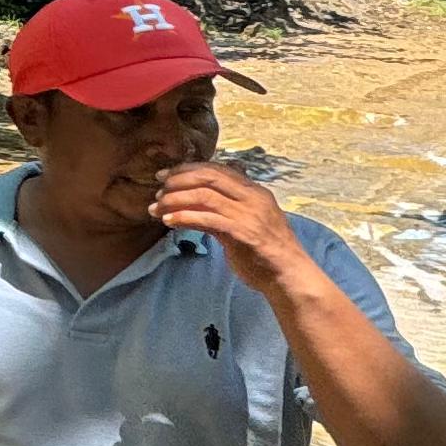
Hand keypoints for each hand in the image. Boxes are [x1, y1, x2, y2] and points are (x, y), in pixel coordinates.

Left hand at [147, 158, 313, 291]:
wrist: (289, 276)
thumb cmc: (265, 252)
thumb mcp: (248, 222)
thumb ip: (227, 207)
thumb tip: (197, 198)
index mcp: (256, 191)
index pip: (218, 169)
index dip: (188, 169)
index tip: (166, 175)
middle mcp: (253, 198)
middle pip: (209, 176)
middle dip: (178, 180)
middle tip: (157, 189)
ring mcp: (248, 214)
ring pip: (204, 195)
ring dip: (175, 200)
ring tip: (157, 208)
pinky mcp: (242, 232)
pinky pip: (207, 218)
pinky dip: (184, 217)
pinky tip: (169, 221)